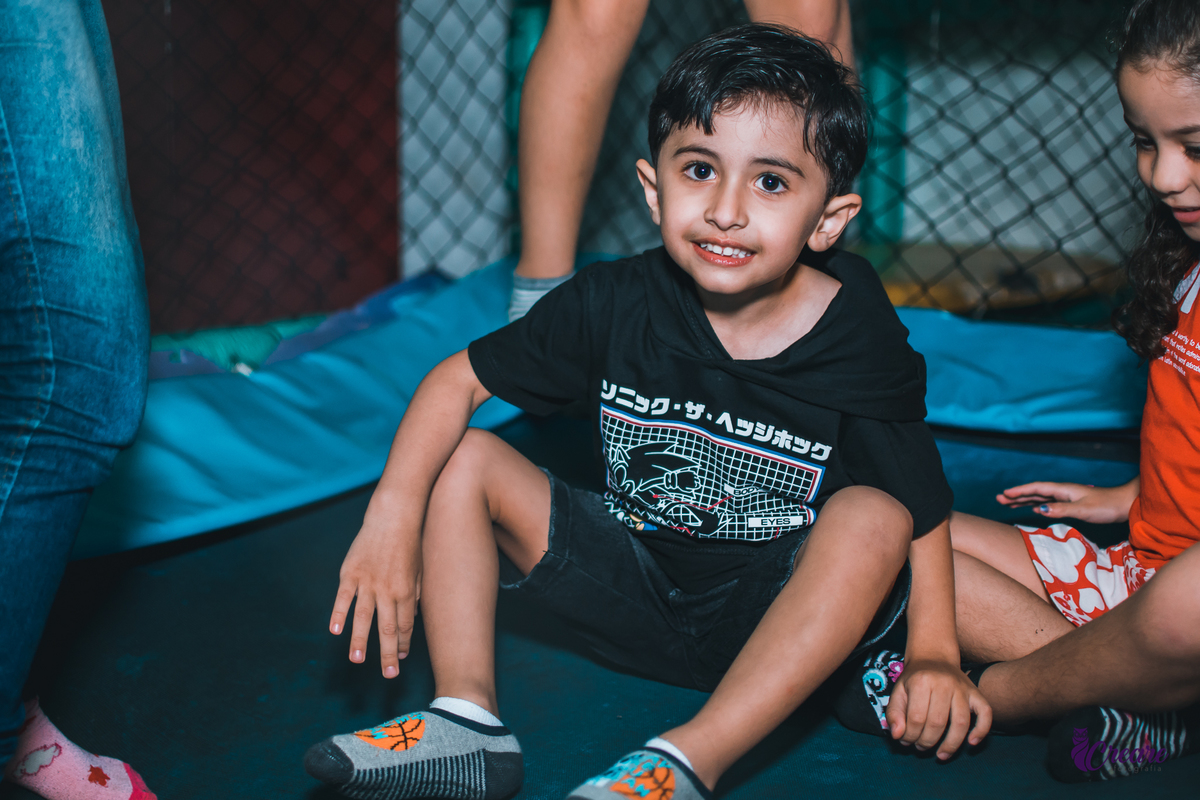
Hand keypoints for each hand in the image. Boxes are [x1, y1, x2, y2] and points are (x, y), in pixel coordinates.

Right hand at [329, 501, 421, 678]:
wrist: (394, 515)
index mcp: (406, 591)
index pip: (404, 626)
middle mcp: (387, 589)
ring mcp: (367, 581)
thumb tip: (409, 621)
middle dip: (387, 654)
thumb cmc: (410, 544)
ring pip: (363, 617)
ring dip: (361, 641)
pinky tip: (335, 631)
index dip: (402, 644)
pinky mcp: (350, 572)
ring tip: (358, 660)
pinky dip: (338, 614)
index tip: (399, 659)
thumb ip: (413, 596)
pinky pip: (343, 597)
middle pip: (386, 628)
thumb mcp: (418, 571)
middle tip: (388, 675)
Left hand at [886, 659, 991, 759]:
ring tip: (941, 755)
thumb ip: (894, 713)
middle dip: (927, 742)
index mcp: (921, 681)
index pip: (916, 718)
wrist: (933, 657)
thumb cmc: (914, 679)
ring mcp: (962, 688)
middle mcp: (944, 683)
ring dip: (951, 744)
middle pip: (938, 723)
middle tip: (920, 747)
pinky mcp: (976, 693)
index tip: (906, 741)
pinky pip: (985, 713)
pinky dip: (982, 730)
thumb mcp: (898, 691)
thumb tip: (897, 735)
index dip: (910, 736)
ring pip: (961, 723)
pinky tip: (972, 742)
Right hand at [995, 480, 1135, 523]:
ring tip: (1009, 503)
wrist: (1125, 504)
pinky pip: (1049, 503)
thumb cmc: (1106, 506)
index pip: (1037, 488)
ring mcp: (1067, 497)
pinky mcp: (1072, 504)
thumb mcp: (1083, 510)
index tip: (1004, 494)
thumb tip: (1038, 509)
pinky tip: (1033, 508)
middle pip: (1035, 492)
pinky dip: (1037, 505)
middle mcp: (1063, 492)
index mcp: (1064, 490)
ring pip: (1040, 497)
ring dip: (1024, 500)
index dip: (1020, 491)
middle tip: (999, 499)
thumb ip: (1061, 509)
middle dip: (1017, 495)